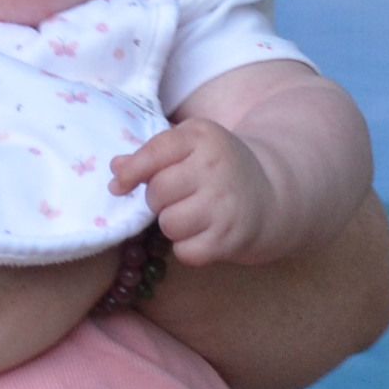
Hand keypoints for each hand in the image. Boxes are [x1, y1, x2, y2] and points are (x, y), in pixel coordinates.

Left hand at [114, 115, 285, 265]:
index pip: (154, 153)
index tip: (120, 184)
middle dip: (158, 200)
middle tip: (177, 198)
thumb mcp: (191, 147)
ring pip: (169, 224)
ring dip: (172, 225)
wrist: (273, 194)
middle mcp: (215, 167)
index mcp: (203, 136)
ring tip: (191, 216)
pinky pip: (186, 251)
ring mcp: (225, 204)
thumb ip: (152, 154)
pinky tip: (202, 234)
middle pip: (157, 193)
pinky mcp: (231, 238)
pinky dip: (188, 248)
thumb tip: (116, 170)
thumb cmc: (219, 168)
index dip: (131, 172)